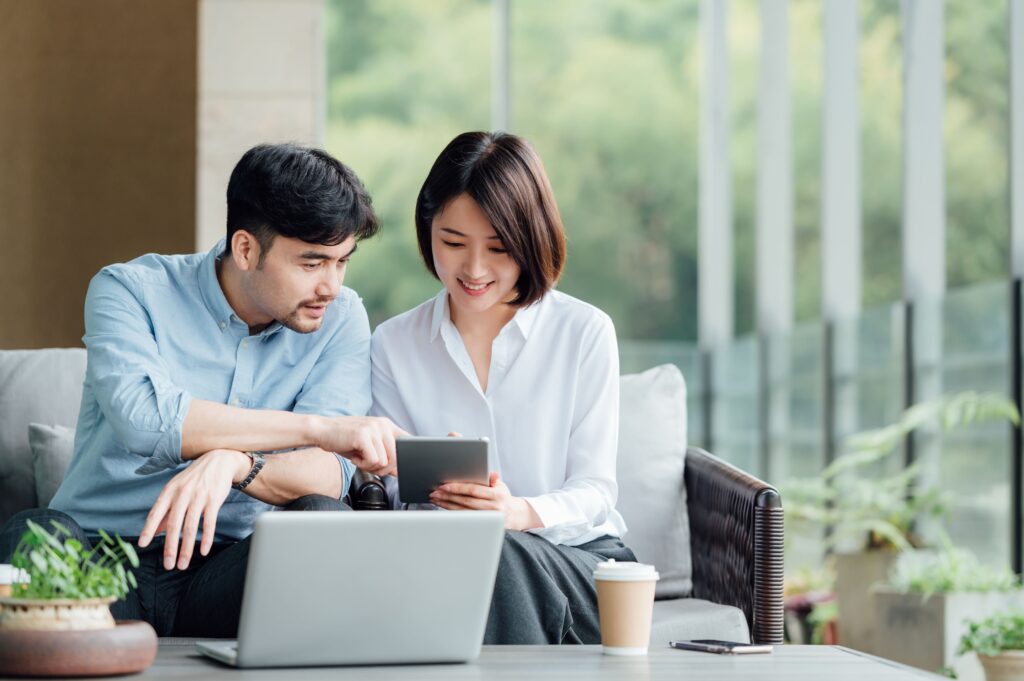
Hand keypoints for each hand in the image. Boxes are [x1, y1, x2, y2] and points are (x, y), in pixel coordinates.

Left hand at [138, 449, 249, 569]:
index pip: (156, 513)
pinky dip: (206, 538)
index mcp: (170, 491)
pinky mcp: (214, 500)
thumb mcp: (176, 490)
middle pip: (174, 524)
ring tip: (183, 564)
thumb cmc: (194, 478)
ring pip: (191, 527)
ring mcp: (199, 497)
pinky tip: (203, 551)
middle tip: (168, 565)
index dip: (148, 529)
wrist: (219, 461)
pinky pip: (209, 523)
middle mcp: (182, 494)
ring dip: (186, 548)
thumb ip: (165, 510)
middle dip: (170, 547)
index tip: (142, 544)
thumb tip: (153, 531)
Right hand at [314, 416, 406, 476]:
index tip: (400, 468)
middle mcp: (383, 424)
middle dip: (383, 468)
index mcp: (386, 425)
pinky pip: (373, 460)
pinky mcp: (363, 435)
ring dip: (370, 466)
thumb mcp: (368, 448)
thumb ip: (384, 457)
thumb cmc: (345, 440)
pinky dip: (362, 465)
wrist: (322, 431)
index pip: (408, 441)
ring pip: (384, 461)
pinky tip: (354, 457)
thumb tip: (398, 472)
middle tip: (368, 465)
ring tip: (359, 458)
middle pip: (397, 457)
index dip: (406, 457)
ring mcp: (373, 428)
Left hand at [430, 473, 541, 530]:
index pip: (474, 490)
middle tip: (435, 492)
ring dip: (446, 504)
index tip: (444, 485)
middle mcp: (492, 508)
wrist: (513, 515)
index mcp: (497, 496)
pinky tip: (442, 506)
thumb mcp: (501, 485)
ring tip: (435, 498)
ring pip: (462, 511)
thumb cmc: (503, 497)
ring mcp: (486, 518)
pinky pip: (463, 517)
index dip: (458, 487)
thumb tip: (492, 473)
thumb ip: (493, 479)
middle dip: (448, 496)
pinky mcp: (481, 524)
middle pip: (465, 501)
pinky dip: (451, 511)